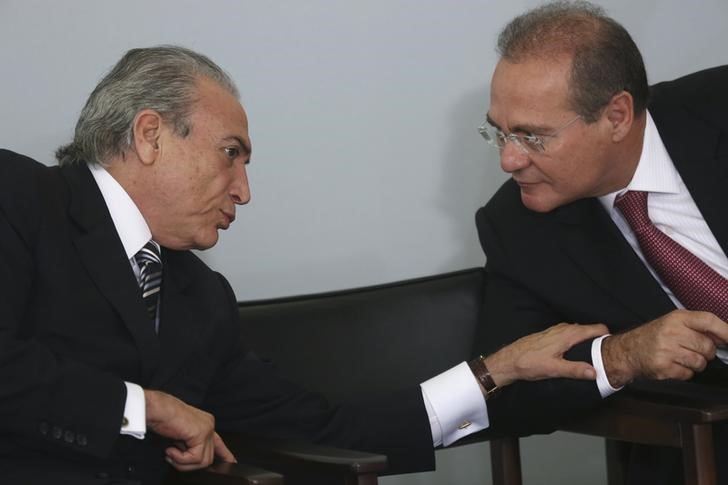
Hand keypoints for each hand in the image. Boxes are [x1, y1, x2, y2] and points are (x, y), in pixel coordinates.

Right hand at [144, 390, 236, 470]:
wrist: (156, 409)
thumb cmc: (163, 419)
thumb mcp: (180, 435)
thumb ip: (190, 445)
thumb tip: (192, 460)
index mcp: (205, 423)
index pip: (219, 443)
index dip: (225, 454)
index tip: (232, 461)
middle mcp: (209, 425)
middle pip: (208, 458)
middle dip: (188, 464)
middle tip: (172, 457)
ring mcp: (207, 428)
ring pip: (203, 461)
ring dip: (183, 463)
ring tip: (170, 453)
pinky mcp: (201, 433)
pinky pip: (194, 458)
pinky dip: (180, 459)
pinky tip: (171, 449)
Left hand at [484, 322, 607, 387]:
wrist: (509, 360)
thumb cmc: (529, 363)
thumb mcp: (554, 369)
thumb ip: (575, 370)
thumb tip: (596, 372)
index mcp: (568, 334)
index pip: (596, 328)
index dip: (608, 336)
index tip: (616, 347)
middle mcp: (564, 329)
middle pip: (590, 330)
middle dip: (600, 340)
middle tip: (609, 355)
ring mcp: (557, 331)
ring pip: (580, 333)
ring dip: (589, 341)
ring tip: (596, 356)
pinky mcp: (552, 335)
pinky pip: (571, 335)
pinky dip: (579, 342)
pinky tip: (577, 354)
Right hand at [602, 310, 727, 387]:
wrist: (627, 351)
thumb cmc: (653, 337)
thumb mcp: (673, 323)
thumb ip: (697, 327)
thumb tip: (725, 337)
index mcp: (677, 318)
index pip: (708, 321)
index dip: (725, 331)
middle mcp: (672, 332)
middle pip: (708, 347)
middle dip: (704, 352)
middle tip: (691, 350)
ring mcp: (667, 350)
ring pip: (700, 362)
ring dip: (695, 364)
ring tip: (680, 358)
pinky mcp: (664, 367)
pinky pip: (688, 374)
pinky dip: (684, 373)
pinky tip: (673, 365)